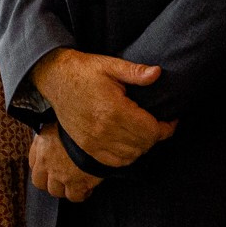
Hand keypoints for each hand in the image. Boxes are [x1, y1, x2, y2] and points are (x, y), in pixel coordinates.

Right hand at [29, 49, 175, 169]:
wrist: (54, 79)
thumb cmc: (83, 70)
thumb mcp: (110, 65)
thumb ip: (135, 72)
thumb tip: (157, 73)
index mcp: (114, 109)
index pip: (151, 130)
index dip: (166, 128)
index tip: (170, 121)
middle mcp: (104, 129)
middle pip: (143, 145)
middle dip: (156, 137)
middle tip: (159, 125)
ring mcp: (93, 141)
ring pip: (130, 156)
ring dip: (142, 147)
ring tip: (144, 134)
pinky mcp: (86, 146)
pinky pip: (113, 162)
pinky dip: (126, 157)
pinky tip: (129, 145)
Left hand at [29, 124, 100, 202]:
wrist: (97, 130)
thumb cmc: (83, 120)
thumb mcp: (63, 119)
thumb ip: (57, 127)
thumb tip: (58, 124)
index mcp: (42, 143)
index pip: (33, 162)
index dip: (42, 165)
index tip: (50, 165)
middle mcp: (47, 161)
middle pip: (39, 181)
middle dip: (49, 181)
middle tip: (61, 178)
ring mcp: (60, 174)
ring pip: (55, 191)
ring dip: (64, 188)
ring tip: (74, 183)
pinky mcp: (77, 184)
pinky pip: (74, 197)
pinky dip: (80, 194)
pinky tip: (87, 188)